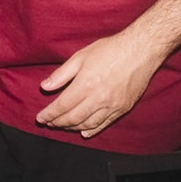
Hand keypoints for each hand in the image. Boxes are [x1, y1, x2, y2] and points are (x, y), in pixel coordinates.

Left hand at [35, 30, 162, 138]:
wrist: (140, 51)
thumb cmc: (109, 50)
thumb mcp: (80, 56)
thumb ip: (61, 74)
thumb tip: (44, 87)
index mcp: (86, 84)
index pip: (62, 106)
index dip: (49, 114)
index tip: (40, 118)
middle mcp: (99, 98)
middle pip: (73, 118)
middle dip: (58, 123)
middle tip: (48, 123)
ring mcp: (113, 105)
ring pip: (88, 123)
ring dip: (73, 127)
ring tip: (62, 126)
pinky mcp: (123, 108)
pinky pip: (105, 123)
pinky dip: (92, 129)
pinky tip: (84, 131)